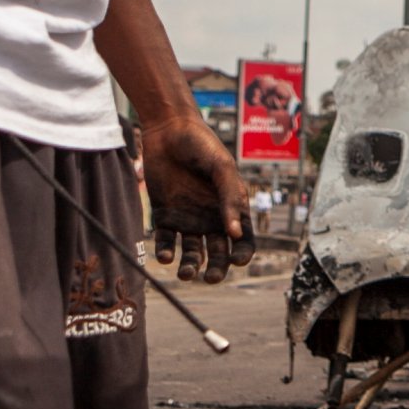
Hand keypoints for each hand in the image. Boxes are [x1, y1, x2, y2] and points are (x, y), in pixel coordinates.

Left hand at [141, 114, 252, 282]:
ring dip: (190, 266)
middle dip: (216, 269)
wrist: (167, 129)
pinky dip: (166, 252)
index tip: (237, 261)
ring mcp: (188, 218)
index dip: (242, 254)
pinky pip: (167, 241)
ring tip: (185, 273)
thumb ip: (230, 198)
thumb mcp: (221, 168)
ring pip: (193, 252)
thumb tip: (236, 233)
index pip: (243, 240)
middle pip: (218, 253)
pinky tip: (165, 257)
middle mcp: (212, 217)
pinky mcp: (165, 215)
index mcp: (232, 208)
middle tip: (209, 278)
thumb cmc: (201, 145)